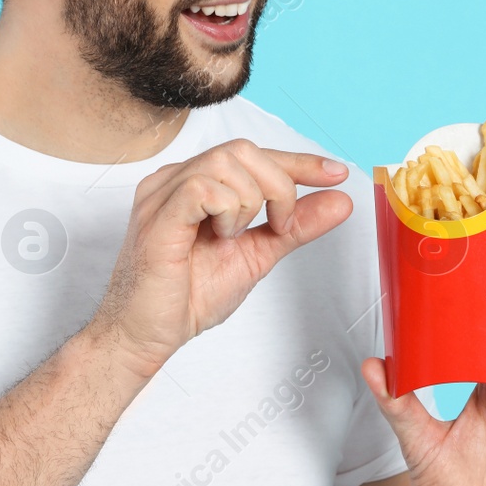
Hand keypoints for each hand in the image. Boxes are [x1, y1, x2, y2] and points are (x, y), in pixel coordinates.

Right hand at [90, 139, 352, 379]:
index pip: (254, 155)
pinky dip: (228, 211)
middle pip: (244, 149)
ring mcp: (162, 194)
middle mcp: (176, 180)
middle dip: (280, 185)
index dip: (299, 161)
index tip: (336, 173)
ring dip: (251, 202)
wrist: (146, 336)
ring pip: (227, 162)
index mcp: (196, 183)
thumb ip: (295, 226)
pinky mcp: (157, 216)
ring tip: (237, 237)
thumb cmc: (187, 297)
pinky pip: (203, 187)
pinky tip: (222, 237)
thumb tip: (339, 201)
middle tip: (280, 226)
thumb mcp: (257, 254)